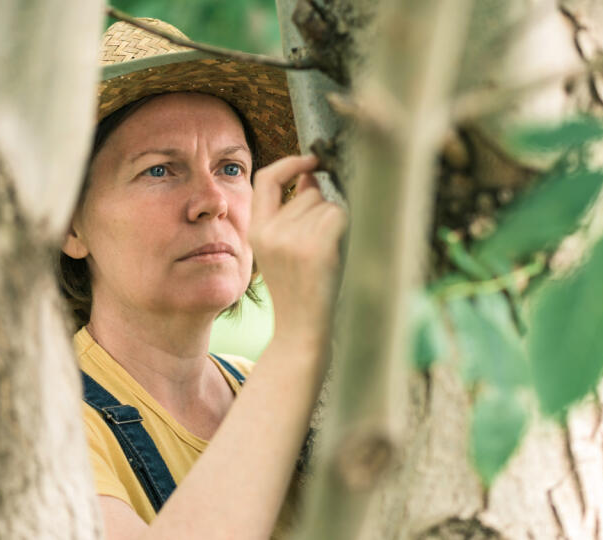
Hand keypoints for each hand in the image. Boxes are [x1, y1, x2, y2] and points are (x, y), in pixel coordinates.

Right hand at [249, 155, 346, 348]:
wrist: (301, 332)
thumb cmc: (300, 290)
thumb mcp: (281, 250)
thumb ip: (291, 214)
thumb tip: (312, 177)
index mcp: (256, 230)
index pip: (266, 178)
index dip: (290, 164)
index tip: (311, 160)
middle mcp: (270, 231)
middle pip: (309, 193)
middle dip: (322, 210)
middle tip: (321, 246)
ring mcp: (292, 239)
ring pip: (327, 205)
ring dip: (335, 224)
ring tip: (327, 256)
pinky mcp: (315, 248)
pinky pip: (340, 216)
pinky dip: (346, 230)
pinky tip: (337, 254)